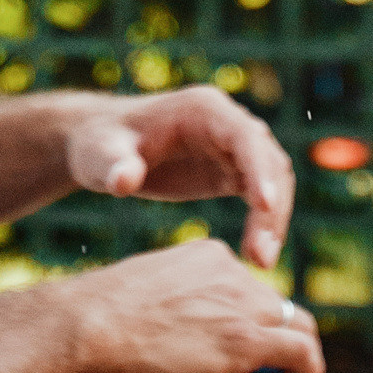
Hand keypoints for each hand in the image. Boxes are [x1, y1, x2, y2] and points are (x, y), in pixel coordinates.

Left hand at [60, 85, 295, 268]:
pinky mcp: (229, 170)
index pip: (245, 135)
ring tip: (260, 264)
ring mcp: (231, 146)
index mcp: (202, 109)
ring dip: (273, 219)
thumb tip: (125, 182)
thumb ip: (113, 167)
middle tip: (261, 258)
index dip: (259, 168)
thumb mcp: (100, 155)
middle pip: (268, 160)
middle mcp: (225, 123)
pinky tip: (255, 257)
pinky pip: (260, 195)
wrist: (102, 148)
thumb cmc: (99, 145)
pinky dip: (264, 223)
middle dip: (272, 206)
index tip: (264, 205)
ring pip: (272, 179)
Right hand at [64, 241, 322, 372]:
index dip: (251, 316)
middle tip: (276, 371)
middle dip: (279, 335)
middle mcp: (233, 271)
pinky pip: (301, 353)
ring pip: (298, 324)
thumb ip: (173, 299)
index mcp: (208, 254)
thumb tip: (173, 327)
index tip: (248, 344)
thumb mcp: (145, 291)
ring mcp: (243, 303)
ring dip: (302, 354)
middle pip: (275, 304)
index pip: (246, 285)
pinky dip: (311, 371)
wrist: (93, 326)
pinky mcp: (247, 340)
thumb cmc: (102, 317)